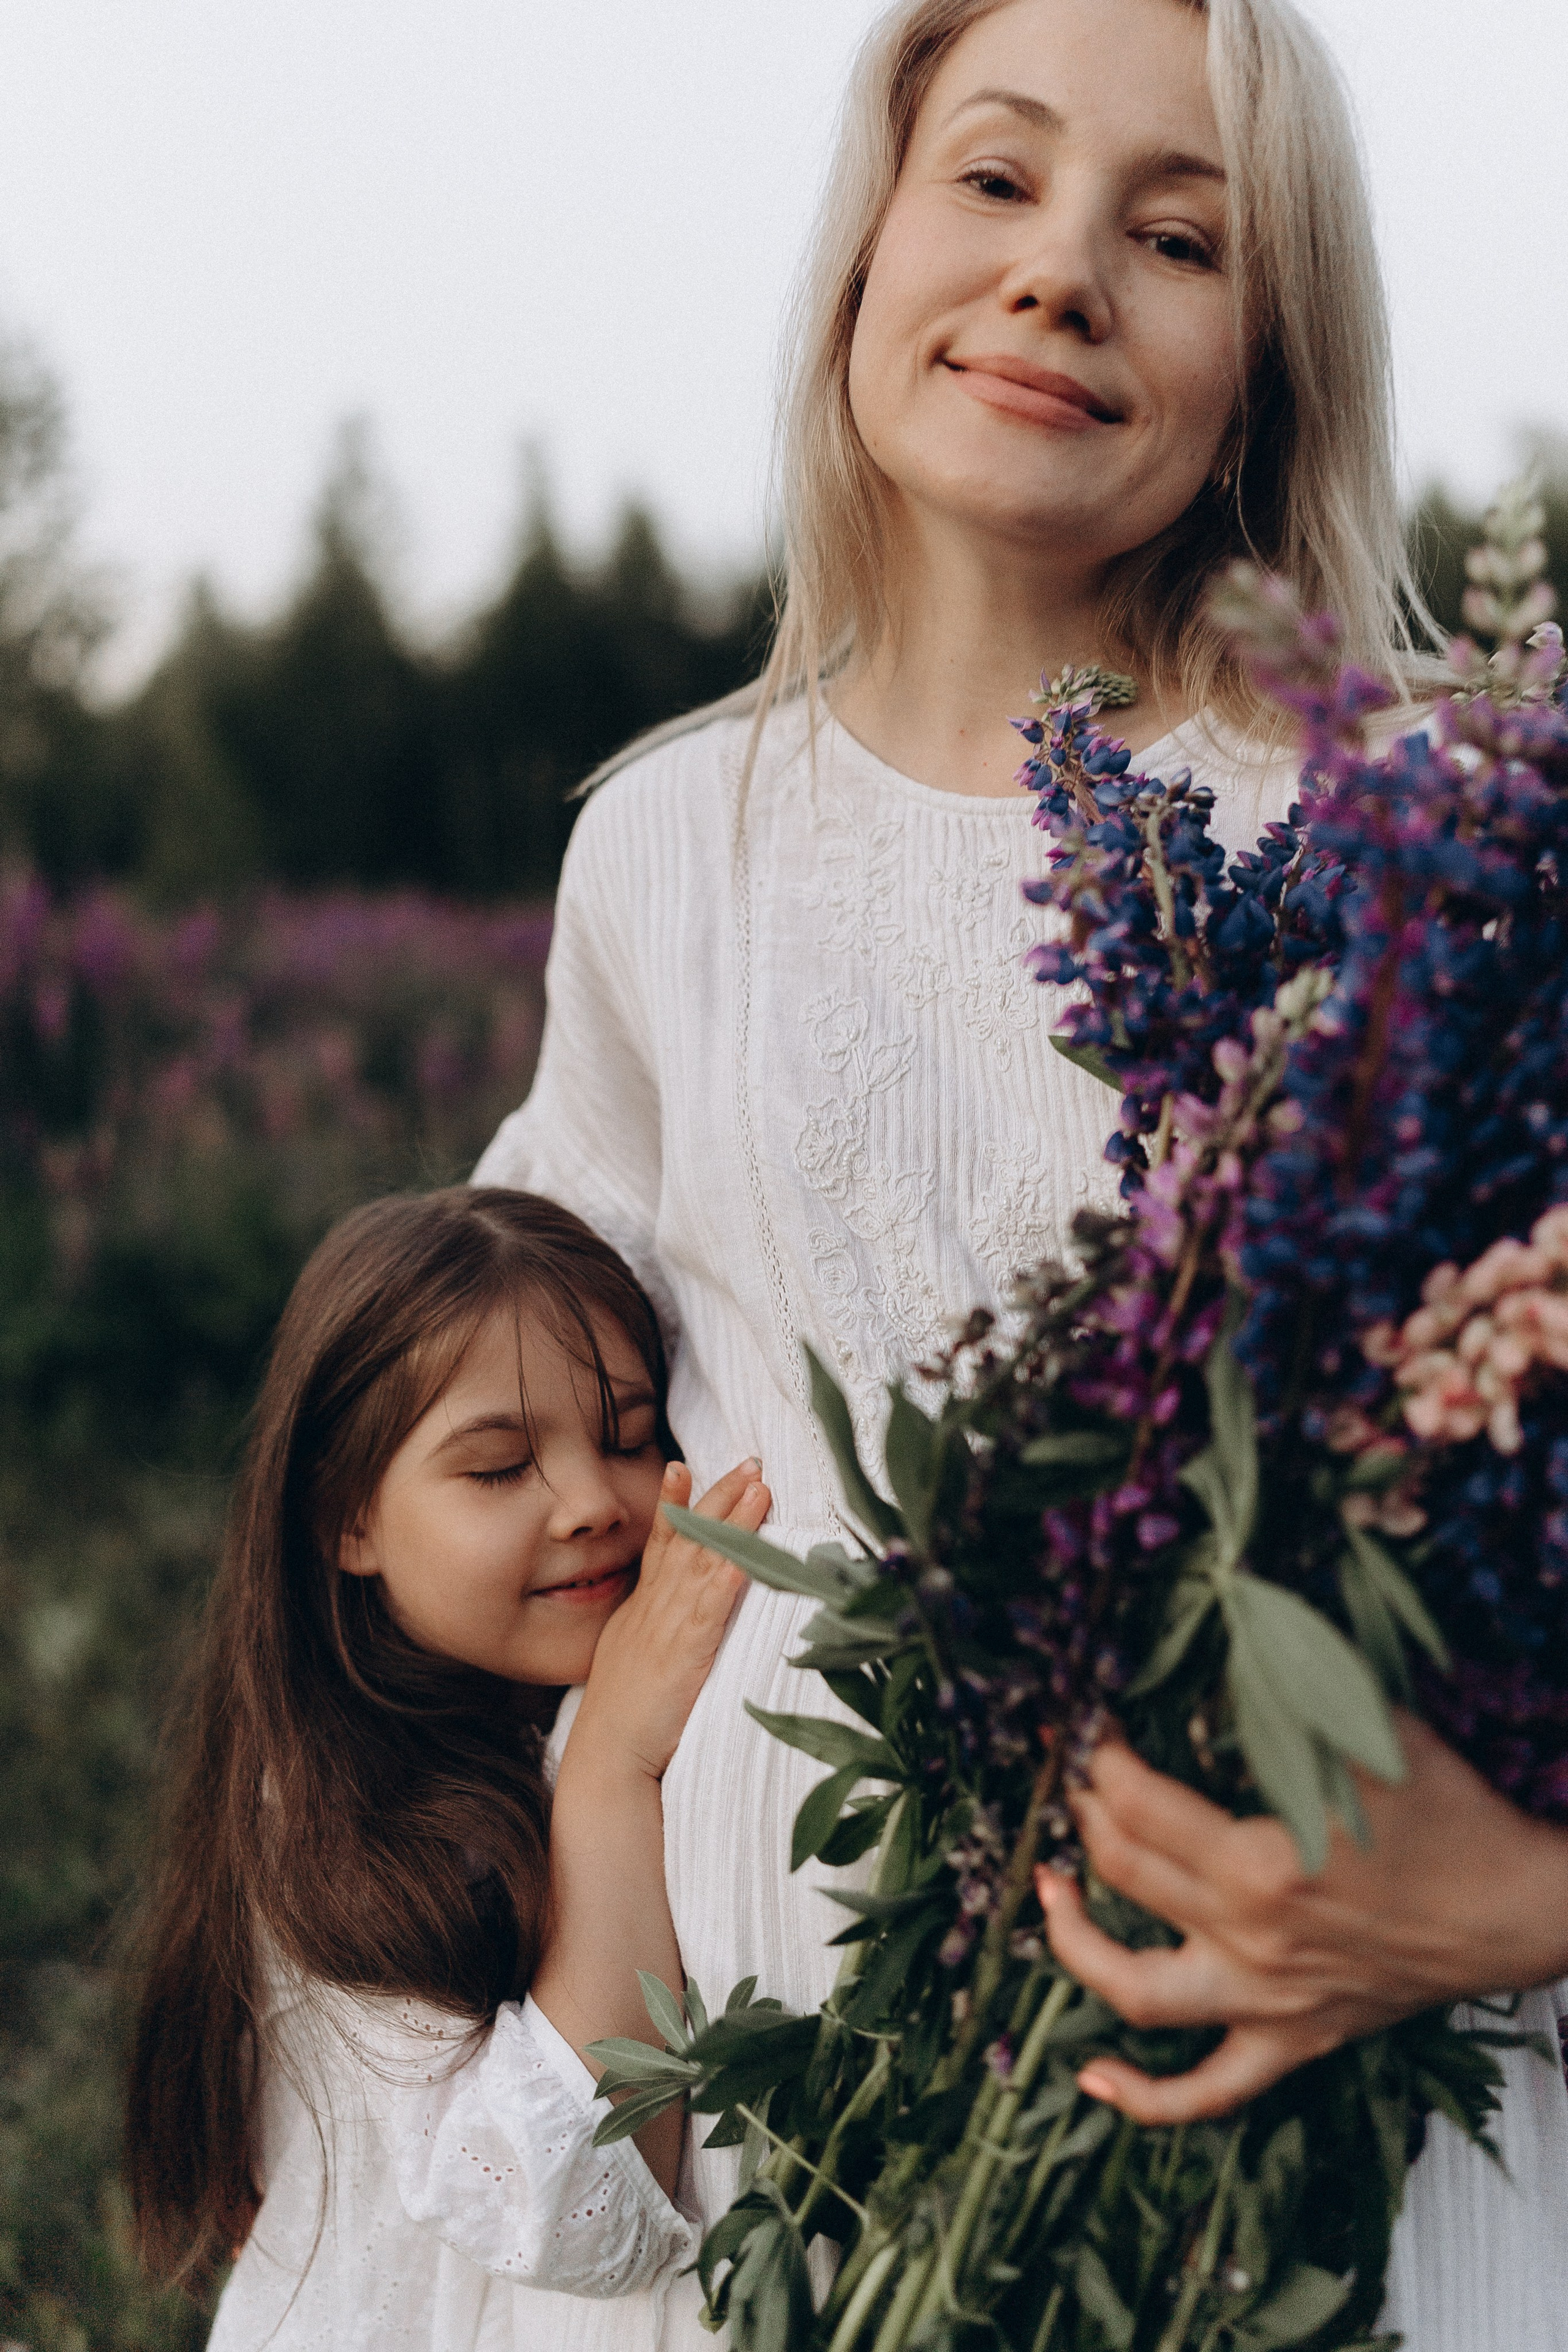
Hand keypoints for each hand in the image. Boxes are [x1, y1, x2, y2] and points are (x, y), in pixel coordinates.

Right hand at [573, 1459, 769, 1780]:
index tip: (682, 1465)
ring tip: (760, 1489)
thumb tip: (671, 1614)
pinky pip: (707, 1612)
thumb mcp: (631, 1657)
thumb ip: (652, 1628)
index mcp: (642, 1610)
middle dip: (719, 1497)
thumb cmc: (622, 1716)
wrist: (606, 1759)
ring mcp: (667, 1629)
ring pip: (703, 1563)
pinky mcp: (683, 1657)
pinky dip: (723, 1582)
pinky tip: (741, 1558)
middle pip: (688, 1541)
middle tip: (749, 1462)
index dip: (674, 1504)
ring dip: (733, 1524)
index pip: (660, 1545)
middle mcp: (653, 1610)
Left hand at [1034, 1713, 1567, 2123]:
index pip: (1138, 1804)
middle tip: (1078, 1779)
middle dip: (1084, 1814)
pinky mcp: (1295, 2040)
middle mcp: (1253, 1938)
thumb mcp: (1368, 1733)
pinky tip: (1094, 2078)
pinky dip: (1145, 2098)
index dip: (1101, 1758)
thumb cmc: (1454, 1817)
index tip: (1093, 1728)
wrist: (1522, 1908)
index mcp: (1264, 1861)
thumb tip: (1220, 1658)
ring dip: (1072, 1939)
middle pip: (1125, 1871)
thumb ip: (1286, 1702)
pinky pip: (1208, 2092)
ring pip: (1135, 1990)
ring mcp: (1268, 1999)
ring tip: (1047, 1891)